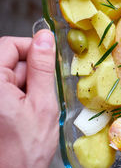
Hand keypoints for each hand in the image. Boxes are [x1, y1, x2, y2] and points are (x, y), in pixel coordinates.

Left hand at [0, 30, 58, 167]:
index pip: (9, 45)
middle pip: (8, 60)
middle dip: (30, 73)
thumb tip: (45, 38)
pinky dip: (18, 95)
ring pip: (9, 75)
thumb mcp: (42, 103)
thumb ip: (42, 68)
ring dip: (25, 86)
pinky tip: (23, 113)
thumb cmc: (26, 148)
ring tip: (30, 110)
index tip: (48, 61)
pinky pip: (6, 88)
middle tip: (38, 97)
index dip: (33, 49)